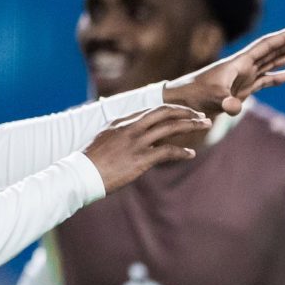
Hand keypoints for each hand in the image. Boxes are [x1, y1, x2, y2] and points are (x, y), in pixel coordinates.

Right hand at [83, 105, 209, 192]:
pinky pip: (167, 151)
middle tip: (201, 116)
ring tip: (205, 125)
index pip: (151, 110)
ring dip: (190, 125)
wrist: (80, 174)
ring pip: (170, 127)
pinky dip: (182, 152)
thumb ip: (120, 134)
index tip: (185, 113)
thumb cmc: (91, 161)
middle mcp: (129, 127)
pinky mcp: (140, 159)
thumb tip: (131, 135)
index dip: (171, 110)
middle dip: (185, 112)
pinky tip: (191, 154)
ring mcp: (135, 142)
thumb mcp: (105, 140)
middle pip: (164, 112)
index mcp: (120, 121)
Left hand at [166, 26, 284, 115]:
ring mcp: (244, 78)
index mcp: (239, 62)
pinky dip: (278, 77)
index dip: (283, 38)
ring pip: (272, 63)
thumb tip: (235, 109)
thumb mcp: (211, 98)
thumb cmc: (195, 95)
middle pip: (273, 50)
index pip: (266, 46)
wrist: (182, 102)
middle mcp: (244, 67)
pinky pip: (265, 81)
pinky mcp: (243, 90)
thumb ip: (225, 102)